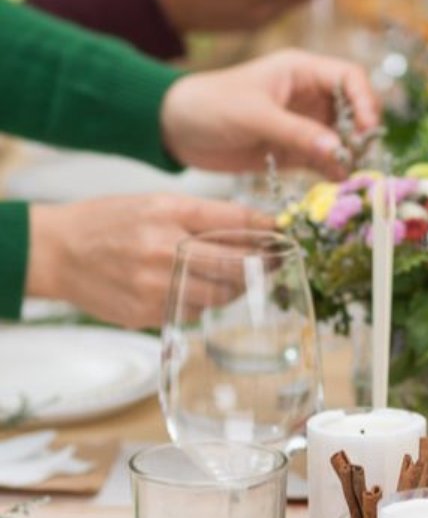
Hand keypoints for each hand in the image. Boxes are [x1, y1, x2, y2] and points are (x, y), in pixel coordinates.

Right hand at [26, 196, 270, 328]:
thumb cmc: (109, 222)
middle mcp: (164, 249)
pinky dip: (205, 304)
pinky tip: (199, 291)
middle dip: (261, 264)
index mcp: (169, 213)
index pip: (237, 221)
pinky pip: (194, 313)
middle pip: (237, 263)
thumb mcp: (158, 203)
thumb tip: (258, 225)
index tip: (283, 235)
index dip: (267, 230)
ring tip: (240, 279)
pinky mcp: (146, 314)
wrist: (54, 252)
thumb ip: (207, 214)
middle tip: (272, 262)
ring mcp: (155, 286)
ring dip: (238, 289)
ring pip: (221, 295)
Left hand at [160, 50, 379, 176]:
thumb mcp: (253, 115)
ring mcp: (305, 125)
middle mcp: (309, 97)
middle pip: (354, 111)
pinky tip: (336, 188)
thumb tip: (339, 149)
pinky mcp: (295, 152)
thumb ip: (296, 131)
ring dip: (350, 157)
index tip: (367, 128)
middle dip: (361, 134)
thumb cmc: (209, 105)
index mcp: (302, 72)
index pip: (350, 78)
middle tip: (361, 158)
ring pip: (343, 139)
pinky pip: (325, 162)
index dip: (365, 100)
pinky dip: (334, 174)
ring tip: (352, 178)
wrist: (173, 129)